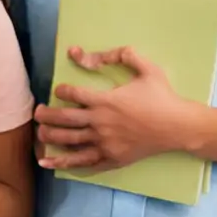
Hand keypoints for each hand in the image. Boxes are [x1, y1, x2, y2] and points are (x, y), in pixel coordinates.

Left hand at [35, 46, 192, 171]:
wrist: (180, 127)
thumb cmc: (162, 96)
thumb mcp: (146, 67)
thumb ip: (120, 55)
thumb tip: (90, 53)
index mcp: (106, 101)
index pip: (73, 94)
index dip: (62, 90)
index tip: (59, 90)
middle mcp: (101, 123)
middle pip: (65, 119)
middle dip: (46, 115)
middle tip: (37, 113)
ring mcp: (106, 143)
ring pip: (70, 141)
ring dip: (50, 137)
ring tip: (39, 133)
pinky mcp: (112, 158)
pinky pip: (83, 162)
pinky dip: (63, 163)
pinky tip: (47, 163)